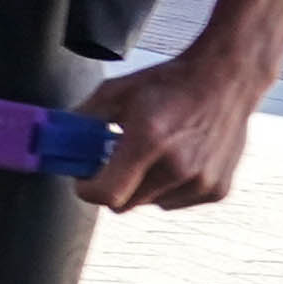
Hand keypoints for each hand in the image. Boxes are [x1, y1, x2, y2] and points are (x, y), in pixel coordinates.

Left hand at [80, 42, 268, 210]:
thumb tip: (57, 141)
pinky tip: (177, 158)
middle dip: (113, 186)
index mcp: (149, 140)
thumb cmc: (168, 83)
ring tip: (154, 154)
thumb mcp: (116, 92)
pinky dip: (168, 188)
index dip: (88, 189)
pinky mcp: (217, 190)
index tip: (86, 176)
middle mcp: (178, 166)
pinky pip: (175, 202)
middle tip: (116, 161)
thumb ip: (83, 120)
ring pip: (150, 204)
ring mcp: (201, 182)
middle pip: (125, 204)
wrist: (225, 79)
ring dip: (142, 187)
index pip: (106, 194)